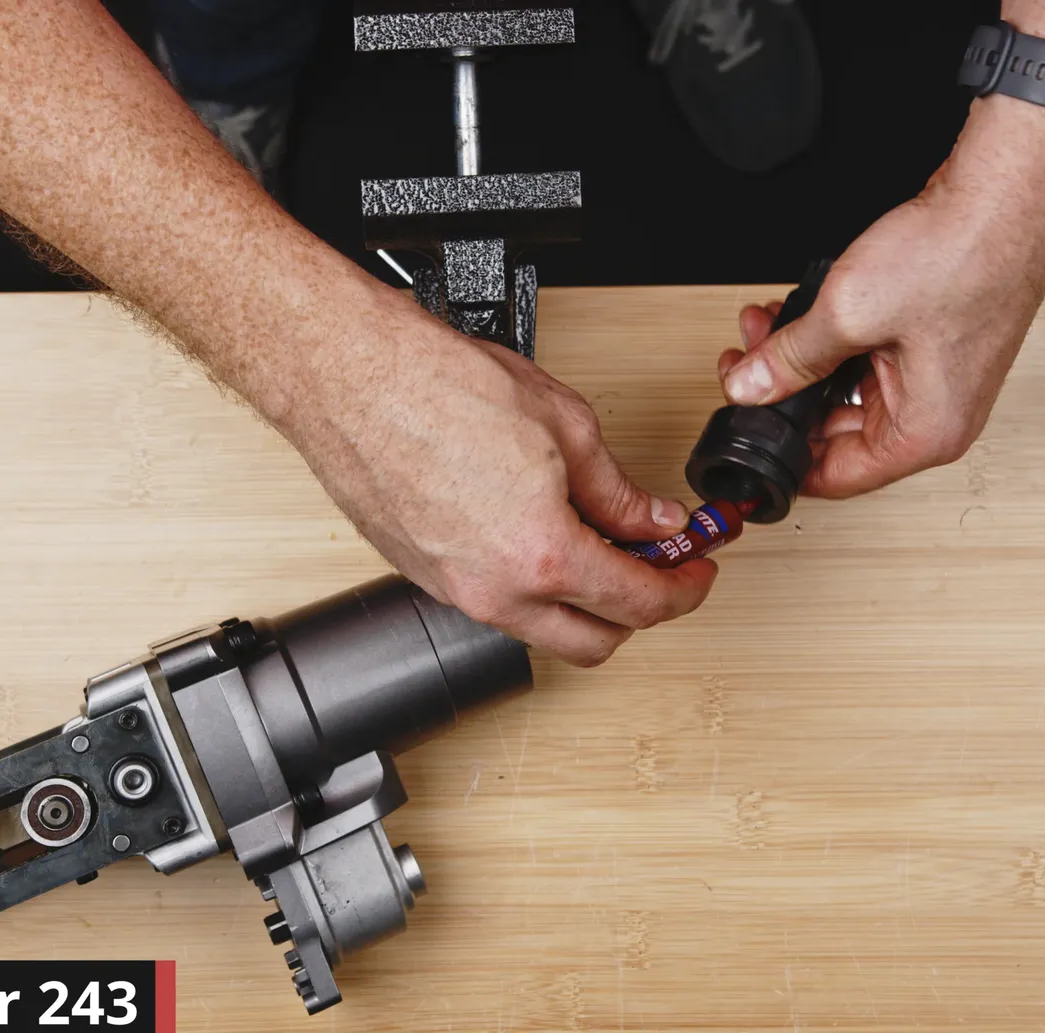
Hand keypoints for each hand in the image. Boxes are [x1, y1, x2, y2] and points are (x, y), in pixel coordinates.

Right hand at [286, 299, 717, 666]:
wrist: (350, 377)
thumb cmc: (436, 385)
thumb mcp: (564, 425)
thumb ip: (618, 490)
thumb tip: (652, 520)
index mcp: (543, 553)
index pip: (639, 603)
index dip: (683, 589)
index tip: (694, 571)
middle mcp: (496, 590)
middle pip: (594, 643)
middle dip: (638, 612)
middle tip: (658, 567)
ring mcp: (454, 592)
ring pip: (540, 630)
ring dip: (581, 603)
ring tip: (599, 546)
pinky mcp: (422, 578)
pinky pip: (495, 605)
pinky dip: (531, 587)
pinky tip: (540, 537)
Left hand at [717, 99, 1044, 498]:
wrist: (1005, 194)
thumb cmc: (958, 255)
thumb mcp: (849, 313)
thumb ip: (790, 359)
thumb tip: (749, 388)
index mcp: (926, 434)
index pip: (837, 477)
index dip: (782, 459)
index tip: (746, 437)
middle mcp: (939, 418)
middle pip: (838, 434)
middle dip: (782, 395)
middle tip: (744, 364)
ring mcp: (939, 383)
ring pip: (847, 392)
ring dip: (802, 362)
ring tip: (765, 328)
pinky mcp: (934, 348)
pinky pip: (868, 363)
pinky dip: (833, 341)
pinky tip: (801, 313)